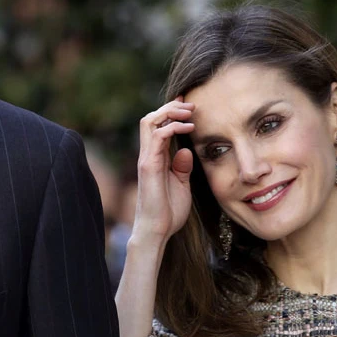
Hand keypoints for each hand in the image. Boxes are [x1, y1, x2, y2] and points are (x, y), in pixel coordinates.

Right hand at [132, 98, 195, 248]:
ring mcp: (146, 159)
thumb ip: (182, 168)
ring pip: (149, 122)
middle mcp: (148, 155)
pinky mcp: (149, 165)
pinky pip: (158, 137)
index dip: (170, 113)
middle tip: (190, 104)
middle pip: (150, 119)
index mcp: (155, 158)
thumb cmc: (168, 212)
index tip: (188, 106)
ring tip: (188, 112)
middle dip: (169, 107)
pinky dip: (172, 127)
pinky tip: (188, 128)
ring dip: (169, 112)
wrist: (157, 231)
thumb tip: (186, 150)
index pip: (158, 127)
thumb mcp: (181, 185)